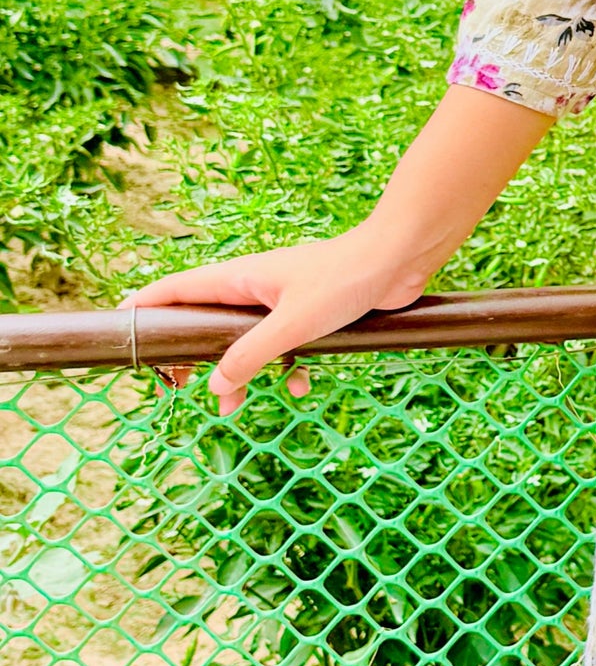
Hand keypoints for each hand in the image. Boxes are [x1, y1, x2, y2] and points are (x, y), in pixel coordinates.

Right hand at [119, 223, 430, 414]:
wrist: (402, 257)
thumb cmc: (347, 278)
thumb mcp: (292, 324)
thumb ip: (250, 356)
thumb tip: (214, 387)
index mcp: (238, 278)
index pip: (174, 290)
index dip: (144, 311)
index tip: (124, 339)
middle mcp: (255, 286)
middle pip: (203, 320)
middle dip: (188, 356)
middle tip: (174, 388)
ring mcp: (283, 298)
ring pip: (245, 339)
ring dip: (237, 371)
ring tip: (230, 407)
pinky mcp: (313, 312)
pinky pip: (286, 344)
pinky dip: (287, 367)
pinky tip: (302, 387)